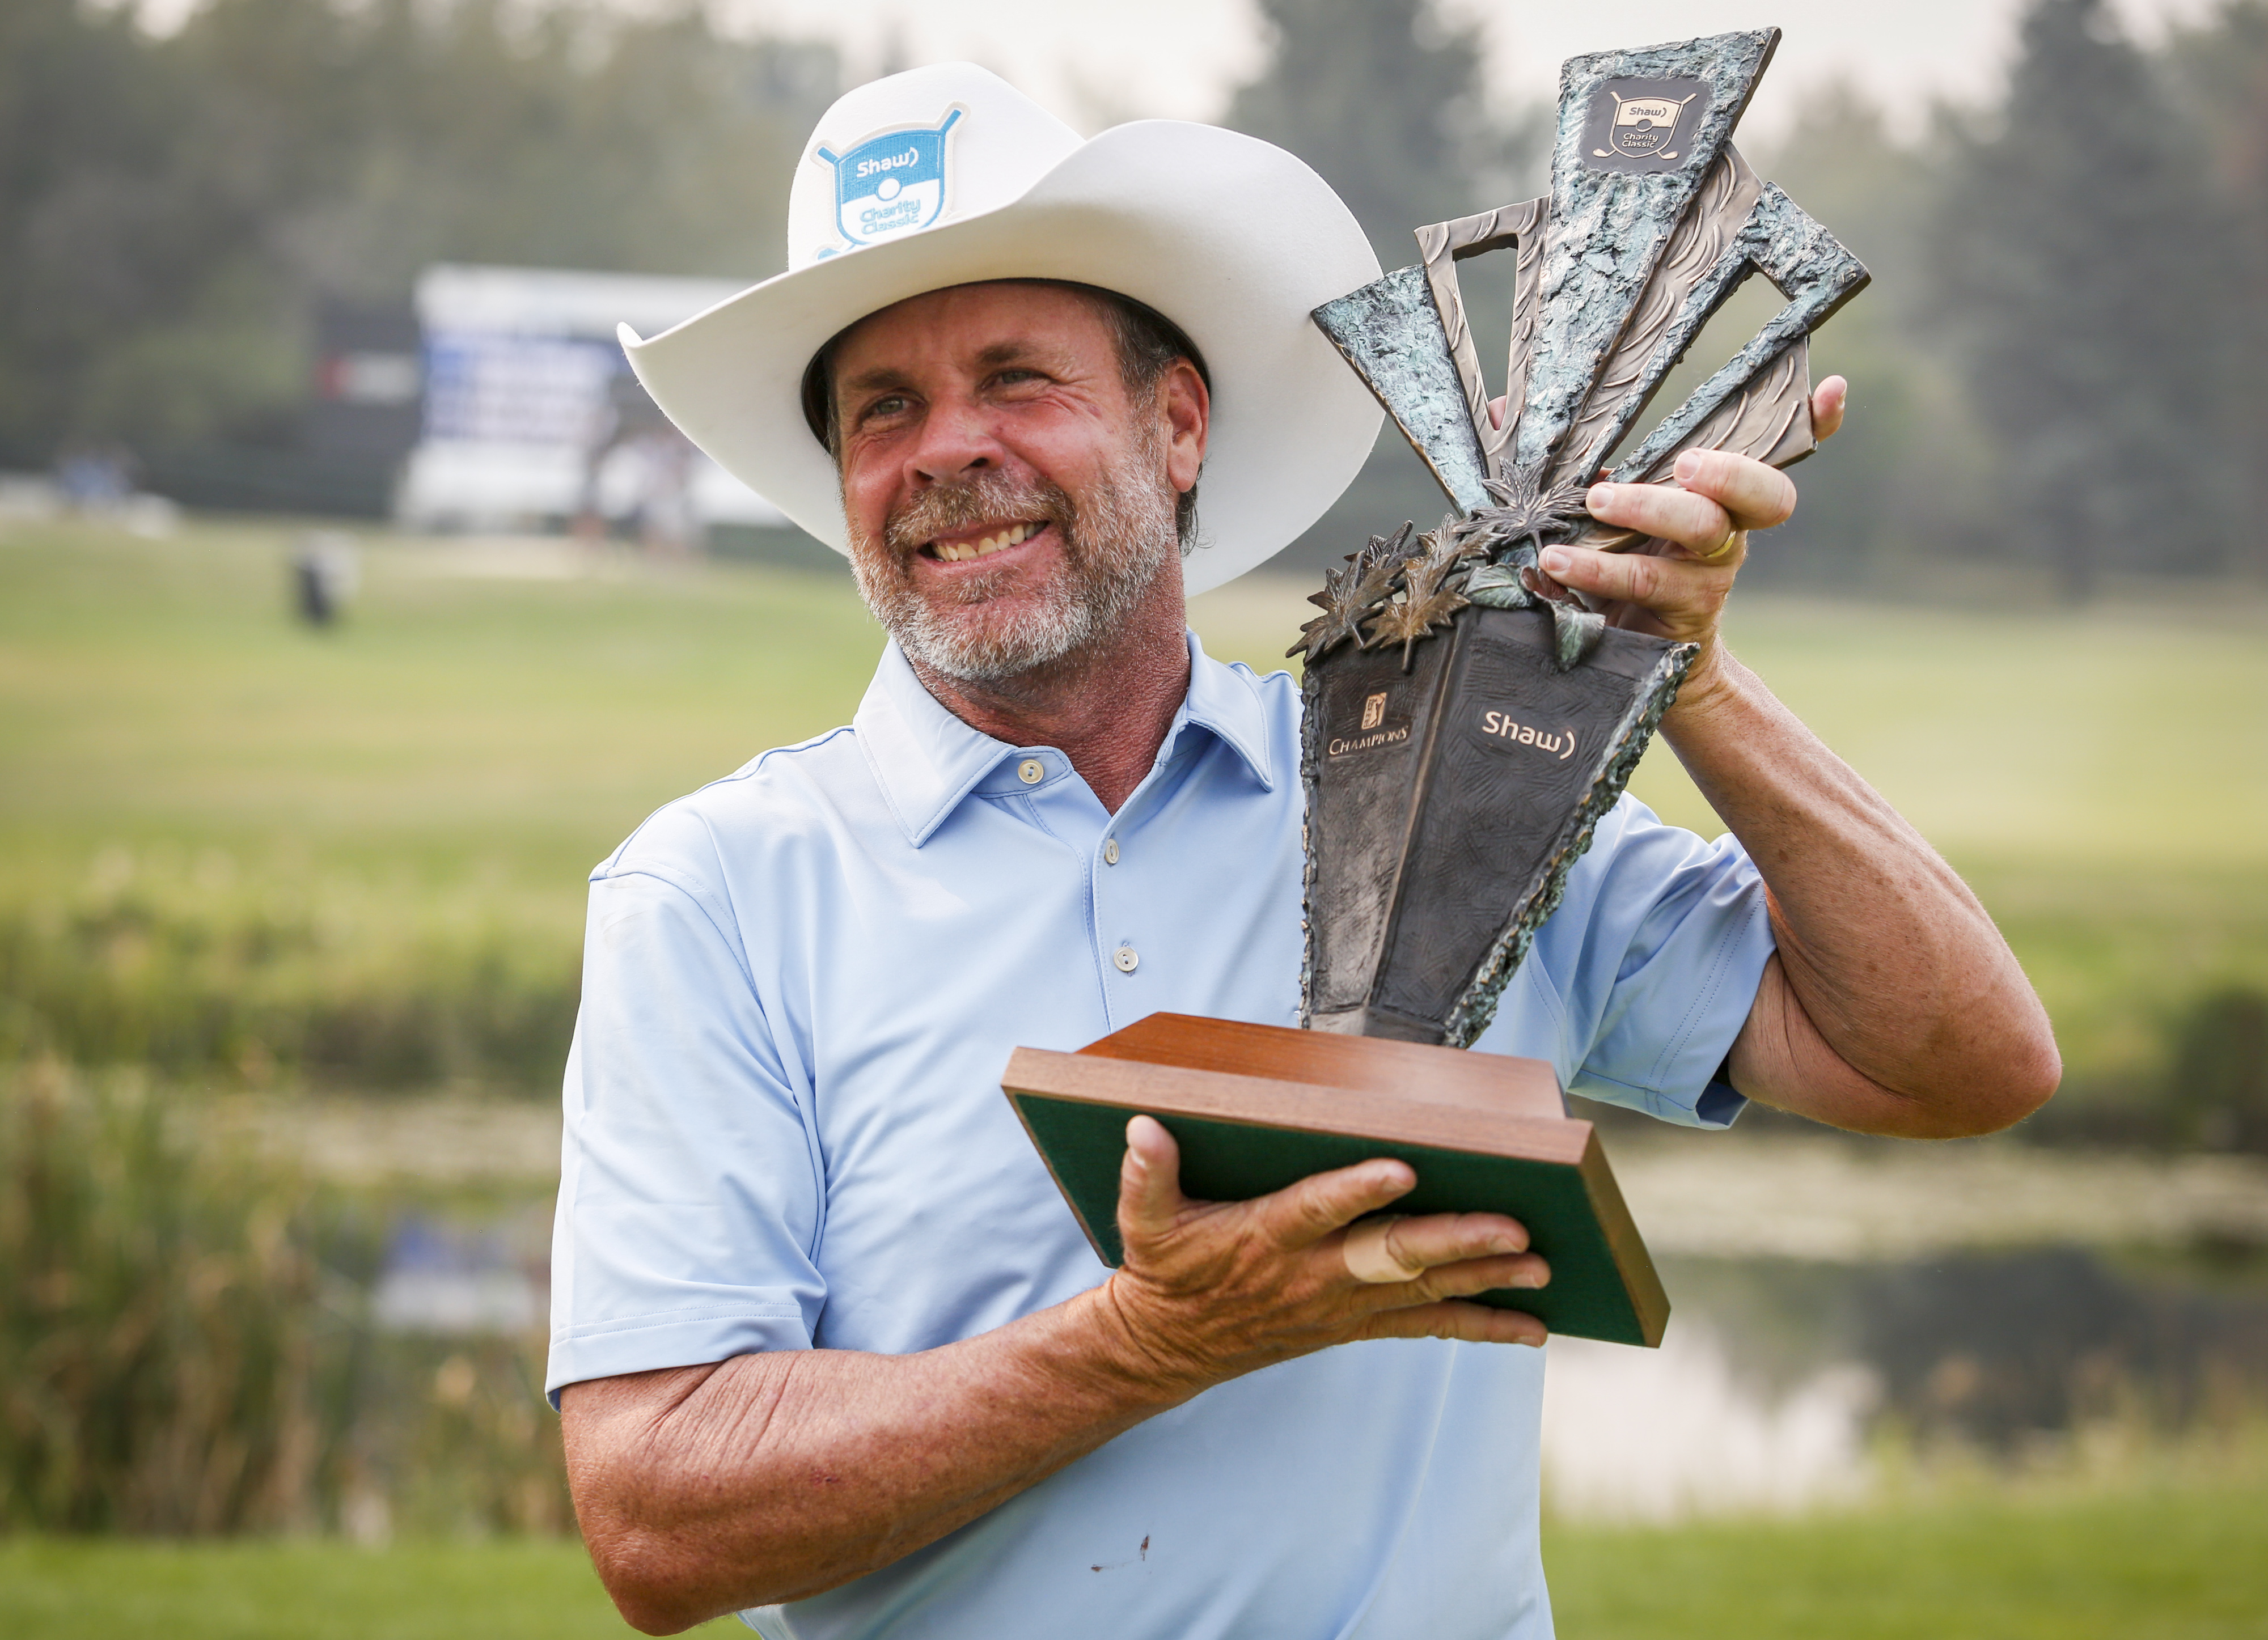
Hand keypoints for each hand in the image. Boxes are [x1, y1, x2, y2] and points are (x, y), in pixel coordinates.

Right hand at [1091, 1115, 1548, 1396]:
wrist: (1169, 1347)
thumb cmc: (1165, 1270)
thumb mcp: (1142, 1223)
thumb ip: (1146, 1176)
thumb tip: (1144, 1128)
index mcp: (1266, 1237)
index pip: (1314, 1210)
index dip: (1356, 1191)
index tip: (1401, 1168)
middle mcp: (1313, 1275)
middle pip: (1393, 1256)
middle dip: (1456, 1242)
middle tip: (1514, 1230)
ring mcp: (1341, 1305)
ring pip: (1424, 1292)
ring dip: (1486, 1281)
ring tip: (1542, 1267)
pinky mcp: (1357, 1323)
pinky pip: (1427, 1327)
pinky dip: (1482, 1326)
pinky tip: (1532, 1324)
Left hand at [1535, 376, 1846, 708]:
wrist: (1626, 659)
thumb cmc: (1616, 564)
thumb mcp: (1604, 512)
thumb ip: (1564, 460)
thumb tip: (1500, 411)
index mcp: (1719, 501)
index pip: (1778, 458)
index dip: (1814, 426)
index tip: (1828, 390)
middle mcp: (1724, 538)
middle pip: (1747, 498)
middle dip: (1720, 473)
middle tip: (1678, 465)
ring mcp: (1703, 582)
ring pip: (1694, 541)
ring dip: (1639, 521)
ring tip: (1582, 519)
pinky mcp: (1671, 623)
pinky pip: (1638, 596)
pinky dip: (1591, 579)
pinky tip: (1550, 572)